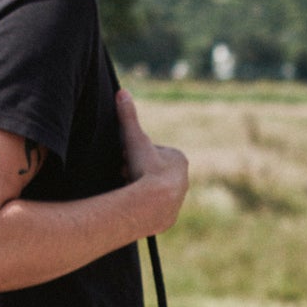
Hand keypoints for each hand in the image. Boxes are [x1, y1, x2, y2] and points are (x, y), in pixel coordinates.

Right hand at [116, 88, 188, 235]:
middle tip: (125, 174)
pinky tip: (134, 204)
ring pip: (152, 187)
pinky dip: (142, 203)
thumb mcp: (134, 139)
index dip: (134, 154)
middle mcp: (183, 178)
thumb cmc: (146, 169)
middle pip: (151, 169)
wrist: (154, 204)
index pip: (151, 152)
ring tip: (129, 189)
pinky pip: (152, 205)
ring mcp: (178, 197)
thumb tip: (122, 91)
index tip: (126, 159)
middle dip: (136, 170)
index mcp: (178, 158)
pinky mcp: (170, 214)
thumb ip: (128, 116)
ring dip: (138, 186)